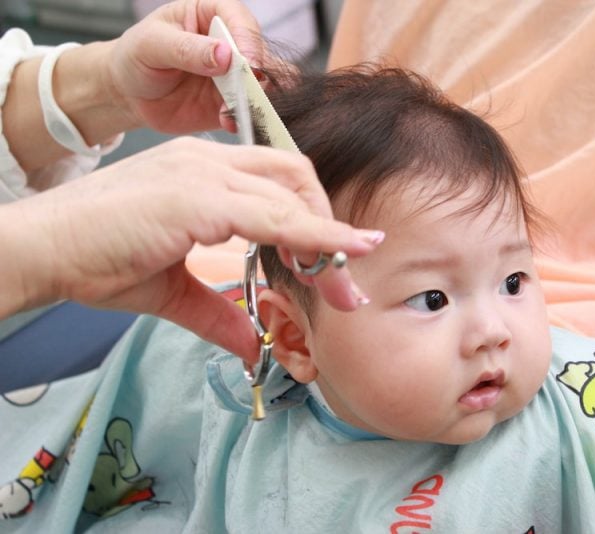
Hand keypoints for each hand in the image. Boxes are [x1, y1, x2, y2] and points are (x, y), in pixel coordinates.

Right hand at [0, 138, 381, 362]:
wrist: (39, 250)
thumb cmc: (96, 259)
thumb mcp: (171, 291)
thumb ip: (218, 313)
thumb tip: (254, 348)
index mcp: (204, 171)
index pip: (279, 180)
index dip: (315, 216)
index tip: (342, 255)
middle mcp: (208, 161)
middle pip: (297, 175)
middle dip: (329, 225)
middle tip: (344, 278)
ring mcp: (202, 173)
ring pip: (291, 194)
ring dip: (327, 239)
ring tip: (345, 284)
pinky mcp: (195, 196)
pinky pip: (271, 214)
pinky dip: (310, 235)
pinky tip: (333, 256)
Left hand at [106, 0, 289, 133]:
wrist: (130, 94)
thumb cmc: (137, 56)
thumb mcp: (152, 45)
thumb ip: (187, 48)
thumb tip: (225, 55)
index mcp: (211, 14)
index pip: (240, 20)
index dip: (247, 40)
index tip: (247, 63)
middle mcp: (230, 43)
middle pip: (258, 55)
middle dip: (253, 76)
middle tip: (242, 93)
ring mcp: (234, 75)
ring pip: (260, 85)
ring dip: (251, 101)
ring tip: (230, 112)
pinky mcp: (234, 102)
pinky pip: (250, 110)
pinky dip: (245, 118)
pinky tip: (229, 123)